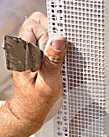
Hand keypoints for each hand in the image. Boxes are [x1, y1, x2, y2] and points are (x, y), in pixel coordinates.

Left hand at [8, 11, 66, 134]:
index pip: (34, 26)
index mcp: (22, 54)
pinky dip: (55, 50)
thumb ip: (53, 61)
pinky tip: (56, 65)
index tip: (56, 50)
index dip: (48, 35)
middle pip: (39, 24)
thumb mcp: (48, 84)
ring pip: (44, 32)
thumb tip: (59, 40)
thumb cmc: (37, 101)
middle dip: (52, 37)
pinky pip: (46, 43)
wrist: (30, 111)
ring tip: (55, 64)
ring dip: (54, 45)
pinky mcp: (34, 55)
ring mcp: (28, 51)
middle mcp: (23, 49)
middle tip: (56, 59)